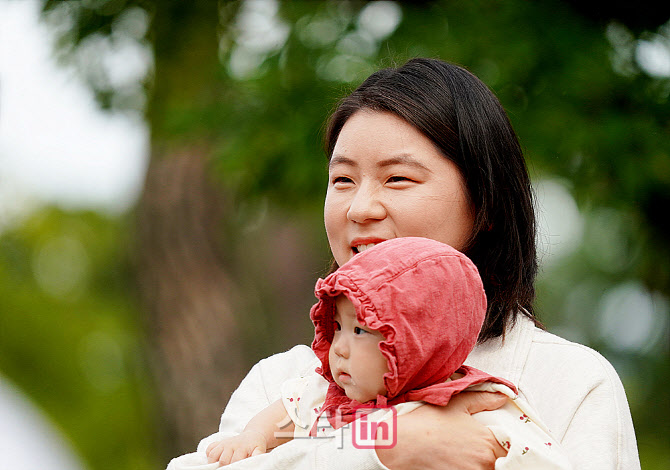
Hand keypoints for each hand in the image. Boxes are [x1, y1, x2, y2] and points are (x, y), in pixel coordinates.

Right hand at [206, 430, 266, 465]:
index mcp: (241, 447)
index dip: (234, 468)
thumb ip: (258, 455)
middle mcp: (230, 444)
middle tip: (229, 469)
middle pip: (223, 460)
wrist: (252, 435)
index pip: (234, 461)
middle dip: (225, 467)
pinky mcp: (219, 443)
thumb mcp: (259, 449)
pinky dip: (209, 456)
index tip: (237, 469)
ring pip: (213, 455)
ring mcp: (223, 443)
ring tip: (219, 468)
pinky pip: (209, 449)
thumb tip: (256, 461)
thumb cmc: (255, 445)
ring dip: (214, 463)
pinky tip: (214, 461)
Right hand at [376, 392, 507, 469]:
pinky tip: (453, 463)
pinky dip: (465, 469)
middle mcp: (484, 463)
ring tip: (460, 455)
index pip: (511, 449)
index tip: (496, 443)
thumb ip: (483, 399)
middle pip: (499, 463)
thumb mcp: (455, 404)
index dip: (504, 446)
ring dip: (479, 465)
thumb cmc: (425, 423)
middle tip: (471, 448)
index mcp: (487, 442)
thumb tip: (504, 396)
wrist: (399, 444)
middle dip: (492, 457)